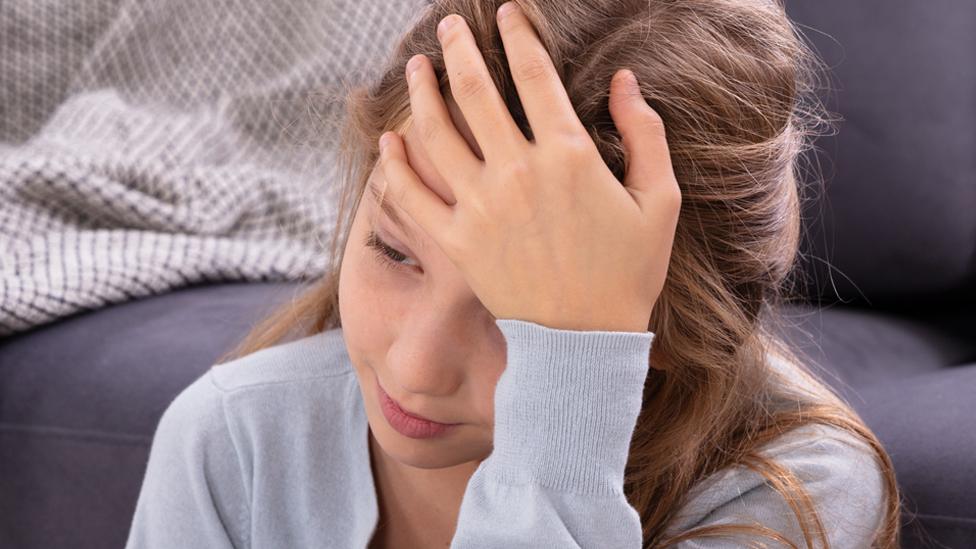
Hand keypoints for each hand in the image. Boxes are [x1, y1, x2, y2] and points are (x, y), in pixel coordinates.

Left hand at [375, 3, 680, 332]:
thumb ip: (644, 133)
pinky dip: (396, 165)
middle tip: (448, 25)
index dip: (519, 35)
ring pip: (437, 133)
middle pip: (475, 91)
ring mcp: (480, 207)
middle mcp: (516, 172)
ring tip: (417, 67)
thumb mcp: (659, 201)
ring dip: (422, 93)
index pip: (534, 75)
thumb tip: (624, 80)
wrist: (585, 342)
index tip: (508, 13)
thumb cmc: (628, 272)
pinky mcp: (456, 242)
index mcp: (567, 156)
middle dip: (459, 48)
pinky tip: (388, 141)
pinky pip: (413, 196)